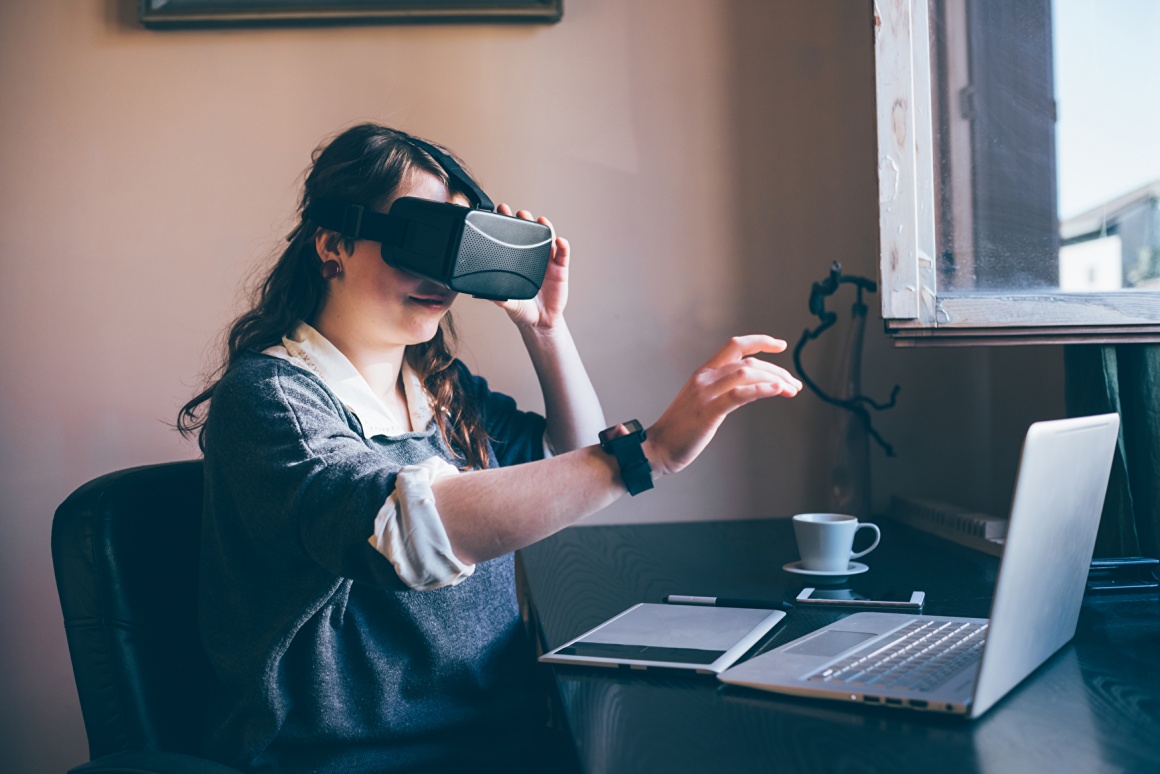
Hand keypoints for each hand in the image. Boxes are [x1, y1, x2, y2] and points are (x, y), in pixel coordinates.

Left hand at [492, 203, 568, 330]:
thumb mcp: (507, 302)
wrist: (540, 322)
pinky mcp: (560, 269)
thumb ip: (497, 297)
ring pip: (547, 239)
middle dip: (525, 221)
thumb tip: (483, 292)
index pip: (511, 238)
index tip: (500, 211)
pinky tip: (559, 241)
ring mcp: (547, 261)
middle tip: (520, 214)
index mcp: (517, 261)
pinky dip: (562, 246)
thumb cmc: (523, 309)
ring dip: (545, 228)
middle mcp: (532, 257)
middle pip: (529, 233)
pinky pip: (563, 255)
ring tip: (540, 221)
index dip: (506, 224)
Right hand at [645, 336, 801, 476]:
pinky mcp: (709, 411)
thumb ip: (726, 392)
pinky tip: (777, 391)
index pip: (735, 346)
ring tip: (791, 390)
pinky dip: (761, 389)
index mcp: (704, 373)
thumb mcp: (705, 403)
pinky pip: (739, 394)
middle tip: (794, 385)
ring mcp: (706, 393)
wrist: (657, 448)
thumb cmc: (681, 430)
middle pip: (748, 362)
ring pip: (747, 373)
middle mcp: (705, 377)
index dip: (760, 341)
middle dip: (777, 371)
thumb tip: (755, 389)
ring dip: (775, 380)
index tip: (781, 345)